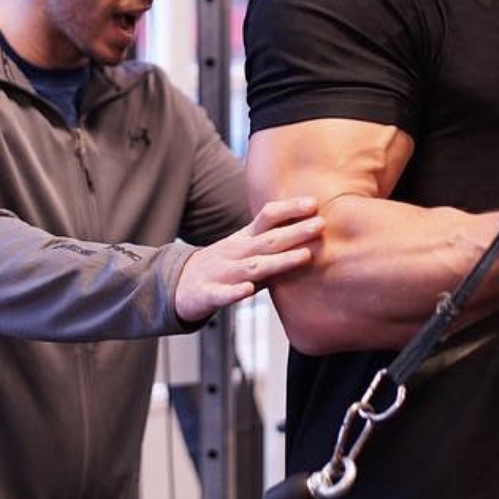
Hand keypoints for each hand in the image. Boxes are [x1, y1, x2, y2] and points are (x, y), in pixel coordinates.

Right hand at [175, 197, 324, 322]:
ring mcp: (221, 273)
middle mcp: (235, 253)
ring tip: (303, 257)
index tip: (314, 204)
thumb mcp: (246, 247)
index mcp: (244, 239)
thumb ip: (274, 241)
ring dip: (278, 262)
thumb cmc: (222, 266)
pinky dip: (235, 293)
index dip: (289, 209)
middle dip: (295, 233)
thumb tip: (313, 232)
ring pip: (252, 267)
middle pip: (268, 241)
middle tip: (321, 225)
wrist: (177, 284)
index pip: (267, 217)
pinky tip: (248, 290)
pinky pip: (222, 294)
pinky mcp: (208, 294)